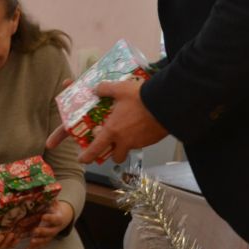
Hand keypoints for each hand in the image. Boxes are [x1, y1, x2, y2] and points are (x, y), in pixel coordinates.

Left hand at [26, 200, 74, 248]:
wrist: (63, 217)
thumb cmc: (56, 208)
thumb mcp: (54, 202)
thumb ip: (49, 198)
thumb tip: (43, 187)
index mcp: (58, 218)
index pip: (55, 219)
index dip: (50, 218)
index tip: (43, 216)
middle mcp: (56, 228)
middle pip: (50, 231)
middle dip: (42, 232)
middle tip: (34, 231)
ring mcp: (52, 235)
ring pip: (46, 240)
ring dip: (38, 241)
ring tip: (31, 242)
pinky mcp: (47, 239)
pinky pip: (41, 245)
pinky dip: (35, 248)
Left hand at [46, 78, 168, 163]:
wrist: (165, 104)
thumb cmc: (140, 98)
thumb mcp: (120, 89)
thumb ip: (106, 89)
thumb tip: (97, 89)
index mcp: (112, 130)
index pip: (96, 149)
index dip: (88, 156)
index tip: (83, 159)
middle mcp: (124, 141)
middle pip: (116, 157)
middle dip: (113, 154)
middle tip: (112, 144)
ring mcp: (139, 143)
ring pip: (130, 149)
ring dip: (127, 145)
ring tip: (129, 131)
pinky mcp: (151, 141)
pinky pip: (142, 143)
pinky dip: (140, 137)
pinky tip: (142, 125)